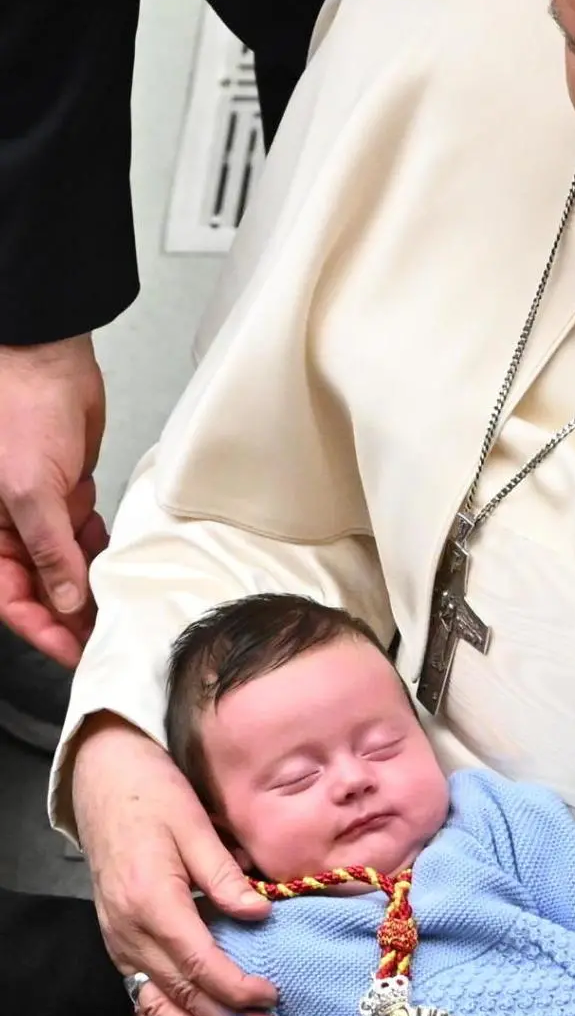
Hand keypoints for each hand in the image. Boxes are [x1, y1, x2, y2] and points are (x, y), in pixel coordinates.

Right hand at [0, 336, 108, 661]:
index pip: (12, 600)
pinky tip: (119, 567)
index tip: (76, 654)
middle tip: (110, 640)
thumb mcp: (30, 491)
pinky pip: (84, 538)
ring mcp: (40, 514)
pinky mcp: (68, 496)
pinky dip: (99, 552)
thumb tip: (65, 603)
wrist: (47, 361)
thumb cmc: (19, 414)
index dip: (43, 631)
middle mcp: (8, 530)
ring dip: (91, 588)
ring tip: (123, 611)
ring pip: (66, 568)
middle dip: (72, 617)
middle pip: (41, 591)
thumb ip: (49, 551)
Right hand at [71, 713, 281, 1015]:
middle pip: (180, 994)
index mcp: (153, 903)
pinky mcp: (118, 943)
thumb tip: (261, 916)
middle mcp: (129, 932)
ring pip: (155, 1006)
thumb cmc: (154, 798)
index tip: (272, 998)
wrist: (104, 784)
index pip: (199, 964)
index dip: (237, 989)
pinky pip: (138, 995)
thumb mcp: (196, 827)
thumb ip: (226, 877)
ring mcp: (119, 942)